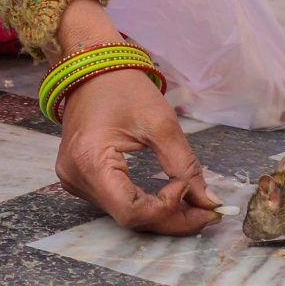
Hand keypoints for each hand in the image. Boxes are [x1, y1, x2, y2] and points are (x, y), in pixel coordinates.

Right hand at [56, 65, 222, 234]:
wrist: (92, 67)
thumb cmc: (123, 88)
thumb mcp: (160, 123)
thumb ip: (185, 166)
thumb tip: (209, 203)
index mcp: (90, 162)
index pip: (132, 211)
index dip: (168, 210)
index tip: (194, 192)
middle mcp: (76, 178)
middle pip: (129, 217)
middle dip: (172, 218)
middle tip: (207, 212)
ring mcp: (75, 181)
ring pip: (124, 214)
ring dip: (161, 213)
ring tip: (192, 203)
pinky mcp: (81, 178)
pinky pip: (117, 202)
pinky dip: (145, 203)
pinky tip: (168, 196)